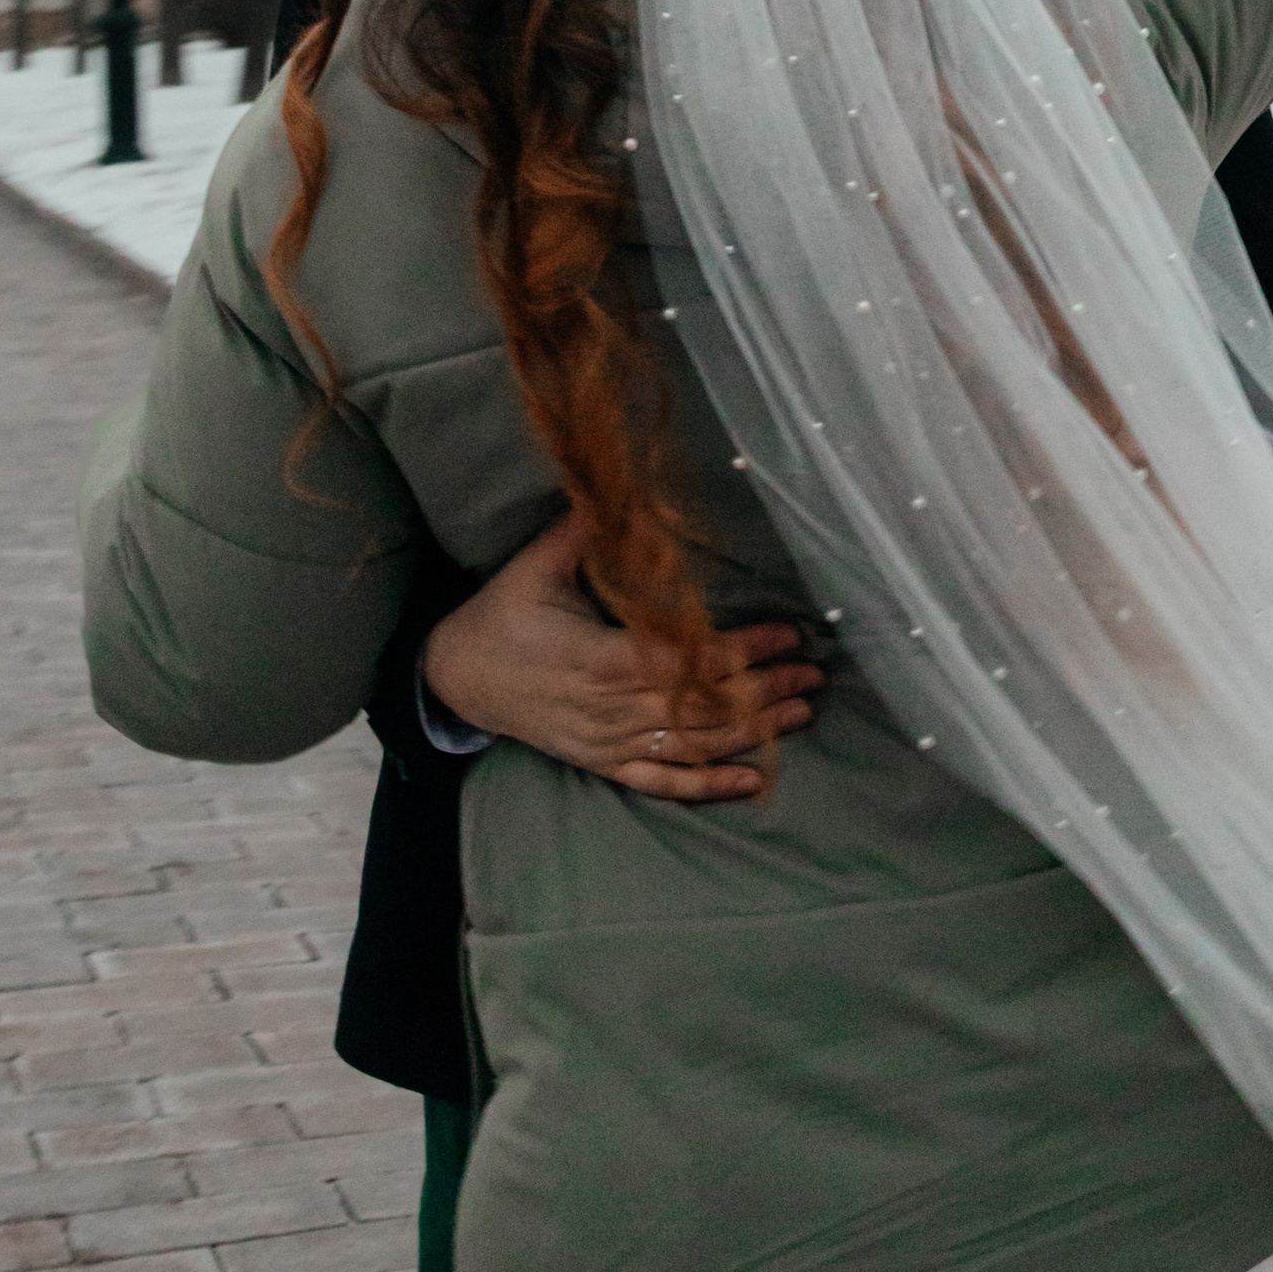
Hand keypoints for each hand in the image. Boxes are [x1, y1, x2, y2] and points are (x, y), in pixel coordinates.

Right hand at [421, 515, 822, 803]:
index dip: (740, 650)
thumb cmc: (501, 615)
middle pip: (701, 705)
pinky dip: (709, 784)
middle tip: (814, 673)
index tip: (786, 634)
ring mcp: (608, 742)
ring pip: (692, 743)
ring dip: (752, 730)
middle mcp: (608, 708)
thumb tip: (619, 487)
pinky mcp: (604, 763)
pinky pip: (663, 782)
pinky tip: (753, 780)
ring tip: (801, 711)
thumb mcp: (534, 567)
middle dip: (763, 689)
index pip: (685, 659)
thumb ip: (582, 531)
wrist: (459, 679)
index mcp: (596, 658)